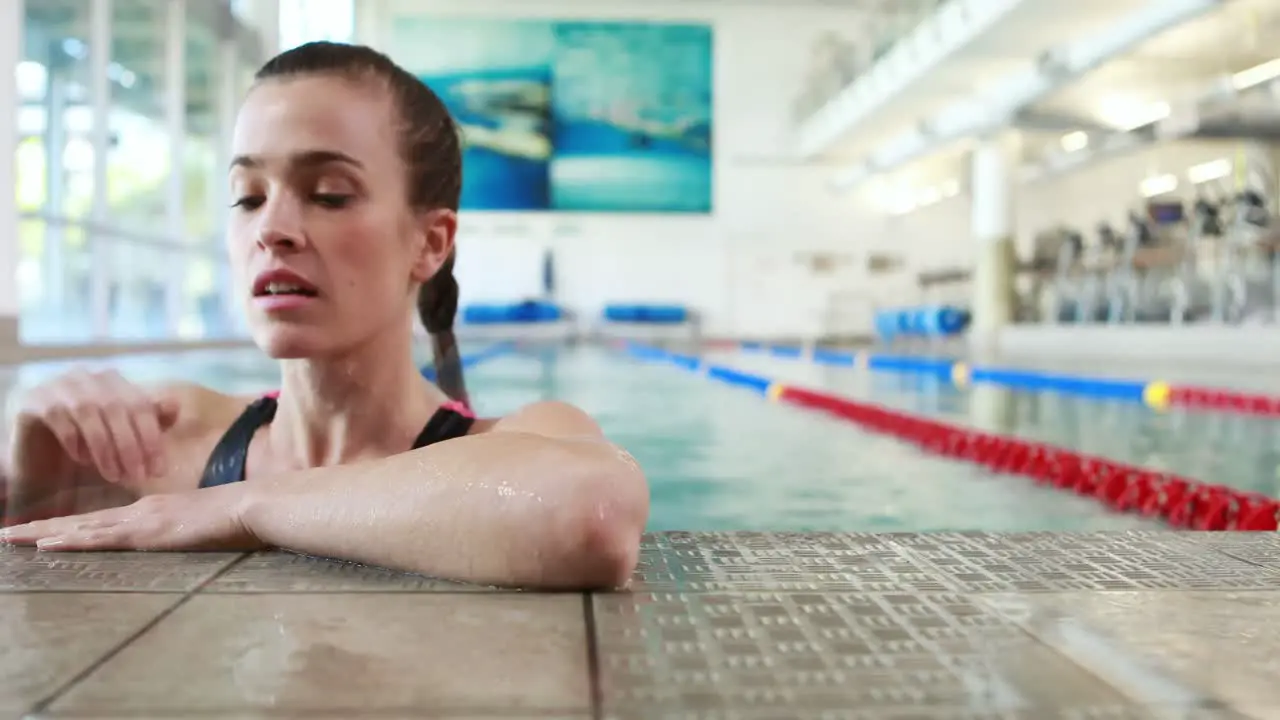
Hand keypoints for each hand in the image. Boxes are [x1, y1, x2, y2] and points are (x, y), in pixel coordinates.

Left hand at [0, 485, 263, 551]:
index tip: (41, 529)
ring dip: (42, 532)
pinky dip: (69, 539)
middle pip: (82, 520)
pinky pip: (100, 537)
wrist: (255, 505)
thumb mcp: (209, 523)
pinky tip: (44, 543)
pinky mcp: (148, 532)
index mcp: (154, 511)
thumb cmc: (242, 517)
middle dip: (42, 527)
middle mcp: (141, 512)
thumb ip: (193, 528)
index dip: (70, 524)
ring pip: (81, 527)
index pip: (102, 519)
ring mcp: (142, 520)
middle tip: (7, 531)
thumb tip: (193, 535)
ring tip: (10, 536)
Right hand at [11, 368, 180, 484]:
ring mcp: (59, 385)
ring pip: (89, 412)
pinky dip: (75, 440)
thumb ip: (150, 421)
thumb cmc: (90, 444)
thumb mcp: (125, 436)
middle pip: (117, 408)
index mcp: (114, 381)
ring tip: (115, 475)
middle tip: (139, 476)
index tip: (159, 469)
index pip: (140, 405)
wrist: (40, 451)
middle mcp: (87, 377)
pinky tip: (83, 460)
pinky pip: (59, 416)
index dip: (152, 438)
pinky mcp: (35, 400)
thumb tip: (174, 406)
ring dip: (105, 448)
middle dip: (132, 446)